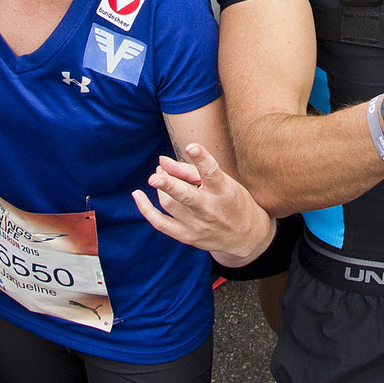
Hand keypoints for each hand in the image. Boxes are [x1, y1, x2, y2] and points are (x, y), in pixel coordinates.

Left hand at [132, 143, 275, 266]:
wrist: (245, 236)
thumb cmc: (231, 200)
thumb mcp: (222, 181)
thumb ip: (190, 170)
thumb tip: (161, 161)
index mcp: (223, 191)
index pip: (212, 172)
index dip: (201, 158)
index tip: (191, 146)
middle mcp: (210, 209)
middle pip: (186, 196)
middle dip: (169, 186)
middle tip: (155, 176)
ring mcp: (198, 225)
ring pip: (169, 204)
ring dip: (160, 187)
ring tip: (160, 176)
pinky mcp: (187, 236)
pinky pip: (160, 223)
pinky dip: (146, 210)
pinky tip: (138, 195)